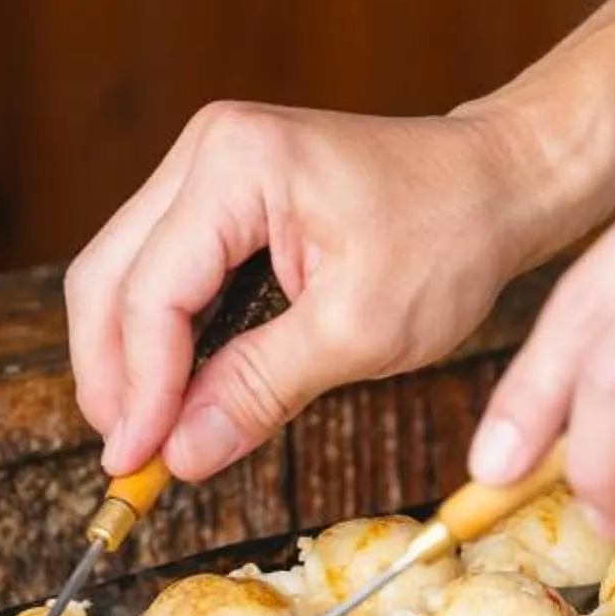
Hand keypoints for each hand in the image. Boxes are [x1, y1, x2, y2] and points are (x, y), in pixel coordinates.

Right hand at [68, 101, 582, 479]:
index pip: (152, 292)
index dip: (138, 389)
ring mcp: (212, 167)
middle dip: (113, 376)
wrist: (503, 182)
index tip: (135, 466)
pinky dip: (163, 334)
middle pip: (111, 275)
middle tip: (127, 461)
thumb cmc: (454, 238)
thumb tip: (180, 454)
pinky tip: (176, 393)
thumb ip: (260, 389)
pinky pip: (166, 268)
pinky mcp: (226, 193)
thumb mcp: (362, 330)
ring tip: (147, 438)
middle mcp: (208, 149)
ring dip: (129, 359)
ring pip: (126, 273)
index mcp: (236, 164)